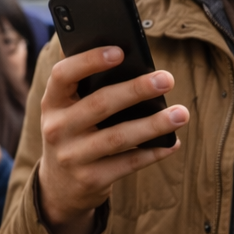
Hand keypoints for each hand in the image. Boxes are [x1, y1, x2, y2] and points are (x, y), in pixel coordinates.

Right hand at [36, 46, 189, 233]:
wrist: (59, 186)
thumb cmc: (73, 133)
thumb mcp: (66, 109)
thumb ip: (83, 82)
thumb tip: (116, 46)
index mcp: (52, 103)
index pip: (63, 75)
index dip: (89, 61)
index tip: (120, 51)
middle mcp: (57, 129)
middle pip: (99, 105)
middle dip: (135, 90)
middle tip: (166, 78)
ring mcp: (72, 156)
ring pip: (117, 137)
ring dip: (152, 124)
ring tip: (181, 113)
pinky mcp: (90, 179)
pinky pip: (128, 164)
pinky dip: (152, 153)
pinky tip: (173, 143)